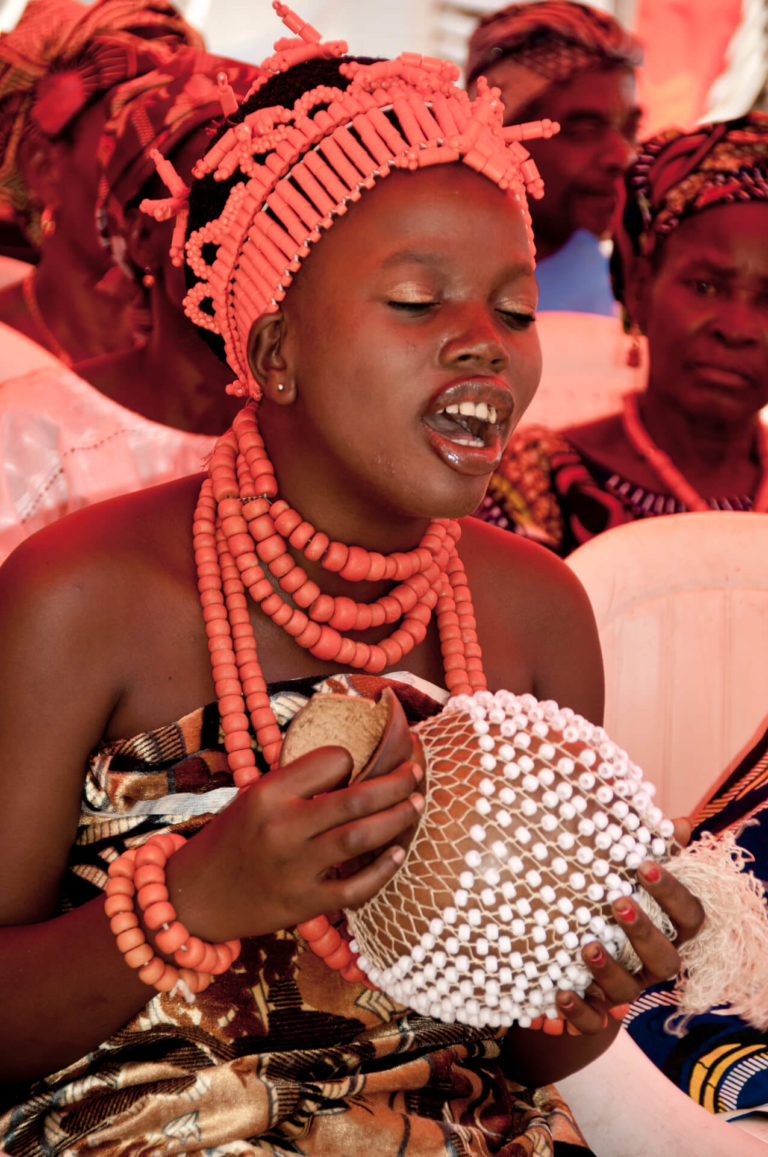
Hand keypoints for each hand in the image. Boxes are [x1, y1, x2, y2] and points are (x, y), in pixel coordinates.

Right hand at [166, 746, 423, 942]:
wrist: (195, 896)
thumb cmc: (234, 838)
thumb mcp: (255, 797)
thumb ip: (299, 784)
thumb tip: (357, 768)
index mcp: (268, 792)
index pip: (332, 760)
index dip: (351, 761)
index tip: (358, 768)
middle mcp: (282, 827)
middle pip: (356, 798)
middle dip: (396, 784)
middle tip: (415, 775)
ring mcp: (294, 868)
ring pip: (361, 838)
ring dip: (397, 819)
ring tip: (417, 806)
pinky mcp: (303, 904)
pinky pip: (355, 888)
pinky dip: (383, 870)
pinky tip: (399, 853)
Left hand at [553, 859, 704, 1034]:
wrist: (580, 956)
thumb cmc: (612, 903)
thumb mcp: (628, 874)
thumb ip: (654, 848)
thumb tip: (681, 821)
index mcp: (667, 931)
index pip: (688, 917)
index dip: (672, 892)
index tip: (645, 864)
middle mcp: (651, 965)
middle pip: (666, 960)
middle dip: (644, 932)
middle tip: (619, 902)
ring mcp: (625, 991)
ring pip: (629, 993)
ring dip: (610, 971)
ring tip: (587, 946)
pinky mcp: (595, 1012)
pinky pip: (593, 1022)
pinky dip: (578, 1011)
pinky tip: (560, 992)